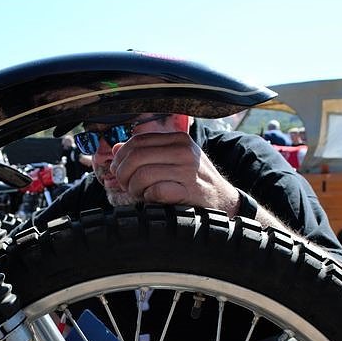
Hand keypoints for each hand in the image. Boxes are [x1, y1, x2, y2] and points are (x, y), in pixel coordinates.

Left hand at [109, 131, 240, 214]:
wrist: (224, 201)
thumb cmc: (195, 181)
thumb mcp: (174, 160)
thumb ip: (147, 152)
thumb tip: (117, 149)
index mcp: (178, 139)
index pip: (137, 141)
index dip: (121, 157)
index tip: (118, 170)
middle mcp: (184, 151)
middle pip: (136, 157)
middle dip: (123, 174)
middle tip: (125, 185)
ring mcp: (188, 171)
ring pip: (143, 174)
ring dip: (134, 188)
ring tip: (140, 194)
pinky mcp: (190, 191)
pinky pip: (156, 191)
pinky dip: (148, 197)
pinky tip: (153, 199)